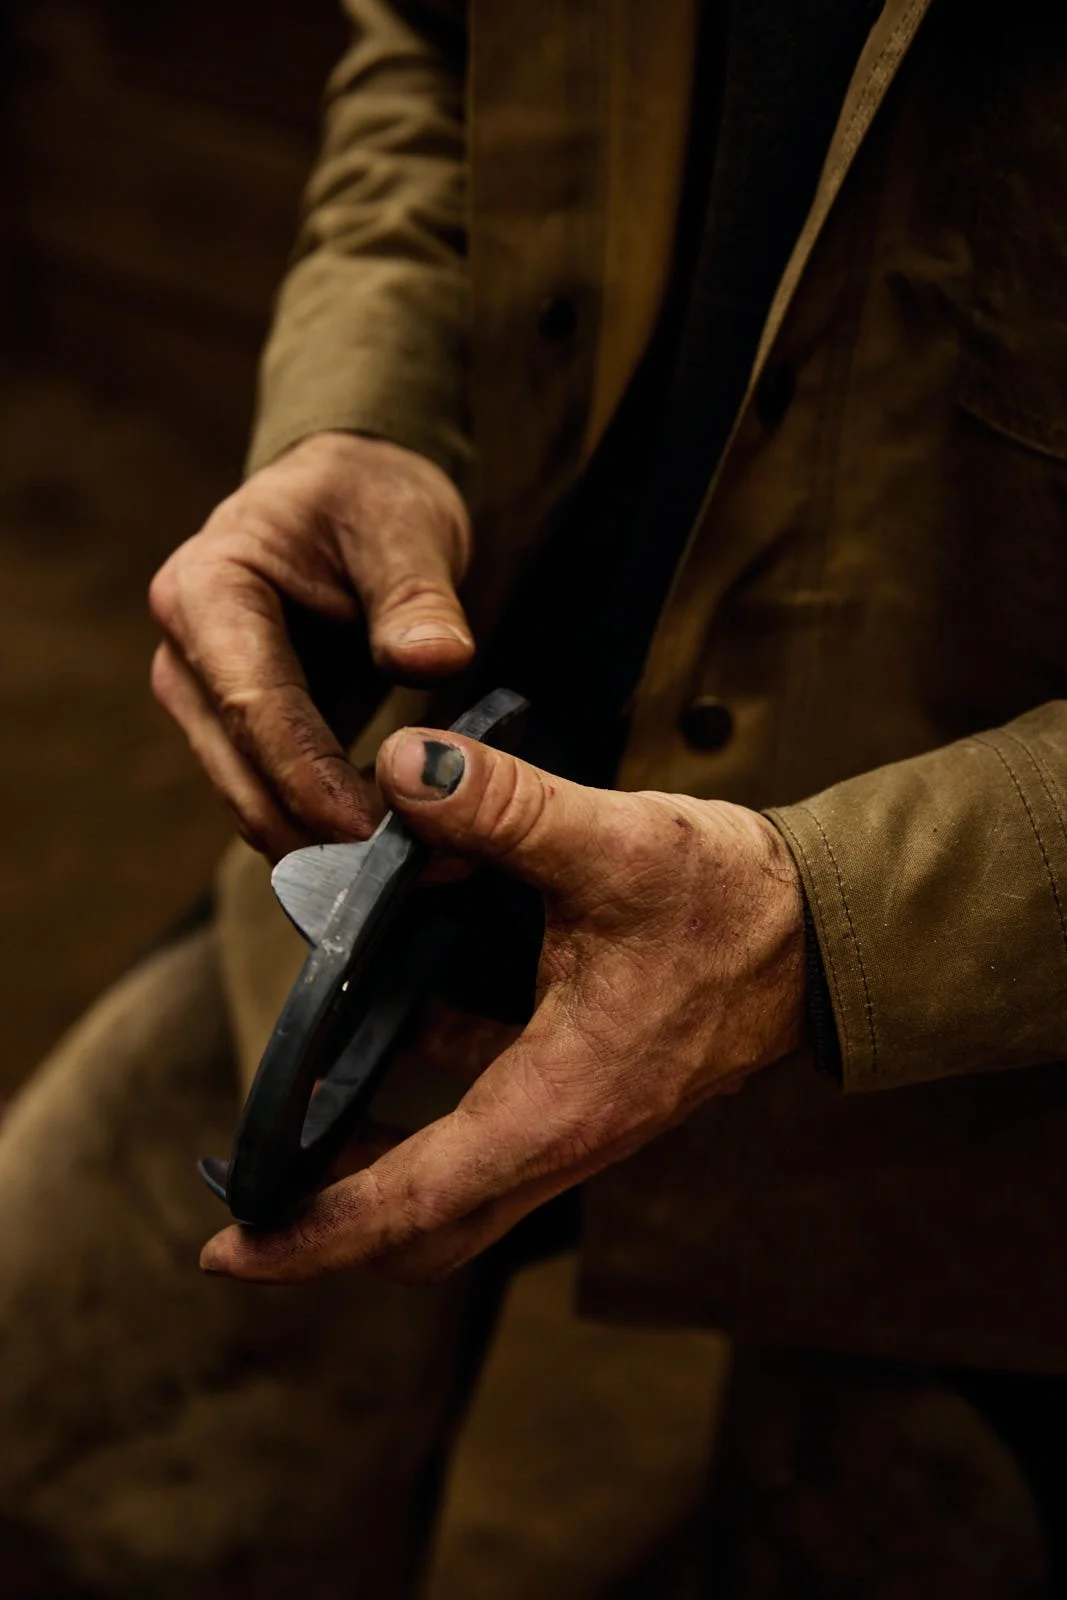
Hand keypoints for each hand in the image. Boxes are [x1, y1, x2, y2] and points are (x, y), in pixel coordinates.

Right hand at [149, 432, 473, 857]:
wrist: (351, 498)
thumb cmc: (372, 500)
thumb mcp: (409, 528)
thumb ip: (418, 597)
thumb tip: (435, 660)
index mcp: (210, 590)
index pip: (253, 704)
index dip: (310, 776)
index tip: (372, 831)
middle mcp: (186, 655)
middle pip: (240, 772)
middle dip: (318, 832)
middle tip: (414, 870)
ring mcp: (205, 702)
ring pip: (252, 802)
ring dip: (326, 846)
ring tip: (424, 867)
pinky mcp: (239, 736)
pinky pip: (277, 800)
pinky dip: (330, 833)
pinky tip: (402, 852)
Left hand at [201, 730, 805, 1284]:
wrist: (822, 928)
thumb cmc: (734, 904)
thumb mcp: (616, 844)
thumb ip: (504, 806)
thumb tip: (403, 767)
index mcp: (559, 1105)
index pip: (413, 1202)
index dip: (313, 1236)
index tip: (229, 1253)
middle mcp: (562, 1133)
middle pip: (427, 1231)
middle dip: (331, 1232)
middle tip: (251, 1206)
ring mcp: (575, 1116)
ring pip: (455, 1183)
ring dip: (375, 1166)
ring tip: (300, 1111)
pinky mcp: (585, 1084)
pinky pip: (485, 1115)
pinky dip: (426, 1086)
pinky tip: (400, 1004)